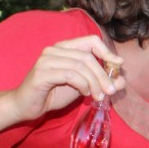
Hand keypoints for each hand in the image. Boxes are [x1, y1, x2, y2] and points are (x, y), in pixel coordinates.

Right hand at [4, 36, 123, 121]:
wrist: (26, 106)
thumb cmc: (53, 94)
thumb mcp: (82, 87)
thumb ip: (100, 81)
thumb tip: (122, 80)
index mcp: (64, 48)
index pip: (91, 40)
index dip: (107, 51)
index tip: (119, 65)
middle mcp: (54, 50)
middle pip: (88, 56)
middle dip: (103, 75)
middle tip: (111, 91)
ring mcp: (46, 60)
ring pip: (80, 65)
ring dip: (94, 82)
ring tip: (98, 96)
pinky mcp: (41, 73)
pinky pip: (70, 75)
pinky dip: (82, 85)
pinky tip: (85, 94)